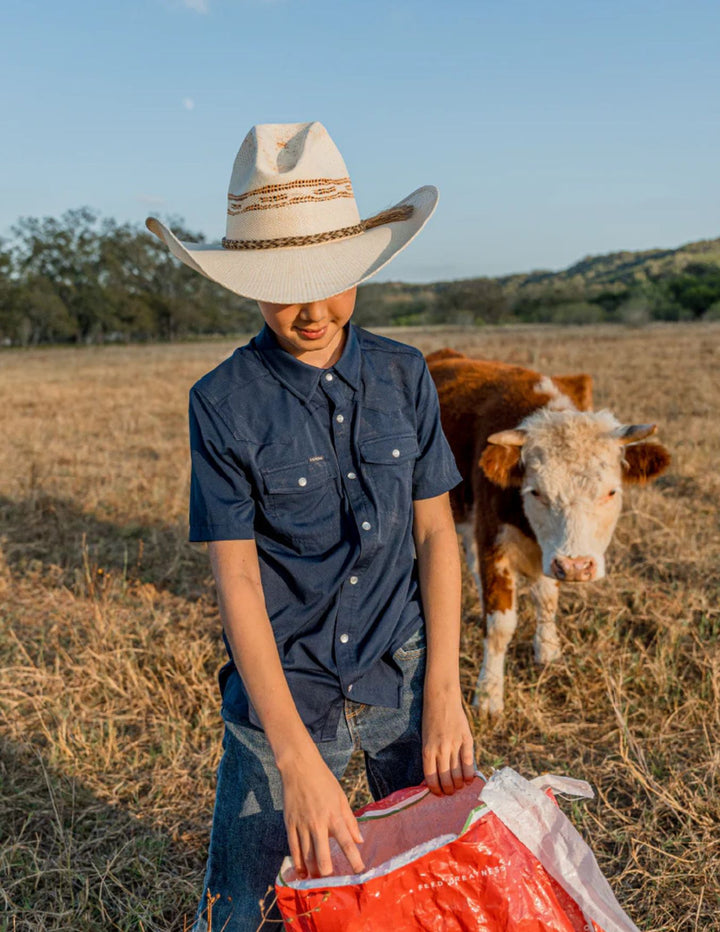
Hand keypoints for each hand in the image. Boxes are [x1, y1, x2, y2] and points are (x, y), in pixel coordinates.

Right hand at [278, 744, 364, 878]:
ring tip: (317, 882)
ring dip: (312, 871)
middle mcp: (318, 823)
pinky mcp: (289, 823)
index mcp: (334, 815)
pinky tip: (302, 873)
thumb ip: (350, 820)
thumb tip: (359, 840)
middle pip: (322, 855)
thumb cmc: (324, 781)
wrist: (299, 767)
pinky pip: (293, 848)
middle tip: (332, 882)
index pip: (346, 842)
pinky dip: (298, 862)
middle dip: (327, 872)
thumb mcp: (341, 797)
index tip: (359, 872)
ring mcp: (302, 824)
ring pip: (306, 855)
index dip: (354, 859)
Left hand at [422, 687, 474, 795]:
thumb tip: (437, 777)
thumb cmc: (430, 719)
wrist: (441, 699)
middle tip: (450, 792)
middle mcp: (441, 749)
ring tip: (459, 786)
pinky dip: (469, 774)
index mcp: (427, 750)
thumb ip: (431, 756)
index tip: (439, 793)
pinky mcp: (466, 740)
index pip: (431, 778)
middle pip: (446, 779)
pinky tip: (469, 779)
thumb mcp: (425, 738)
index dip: (436, 789)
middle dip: (448, 790)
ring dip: (459, 784)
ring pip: (458, 773)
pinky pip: (469, 762)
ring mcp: (454, 744)